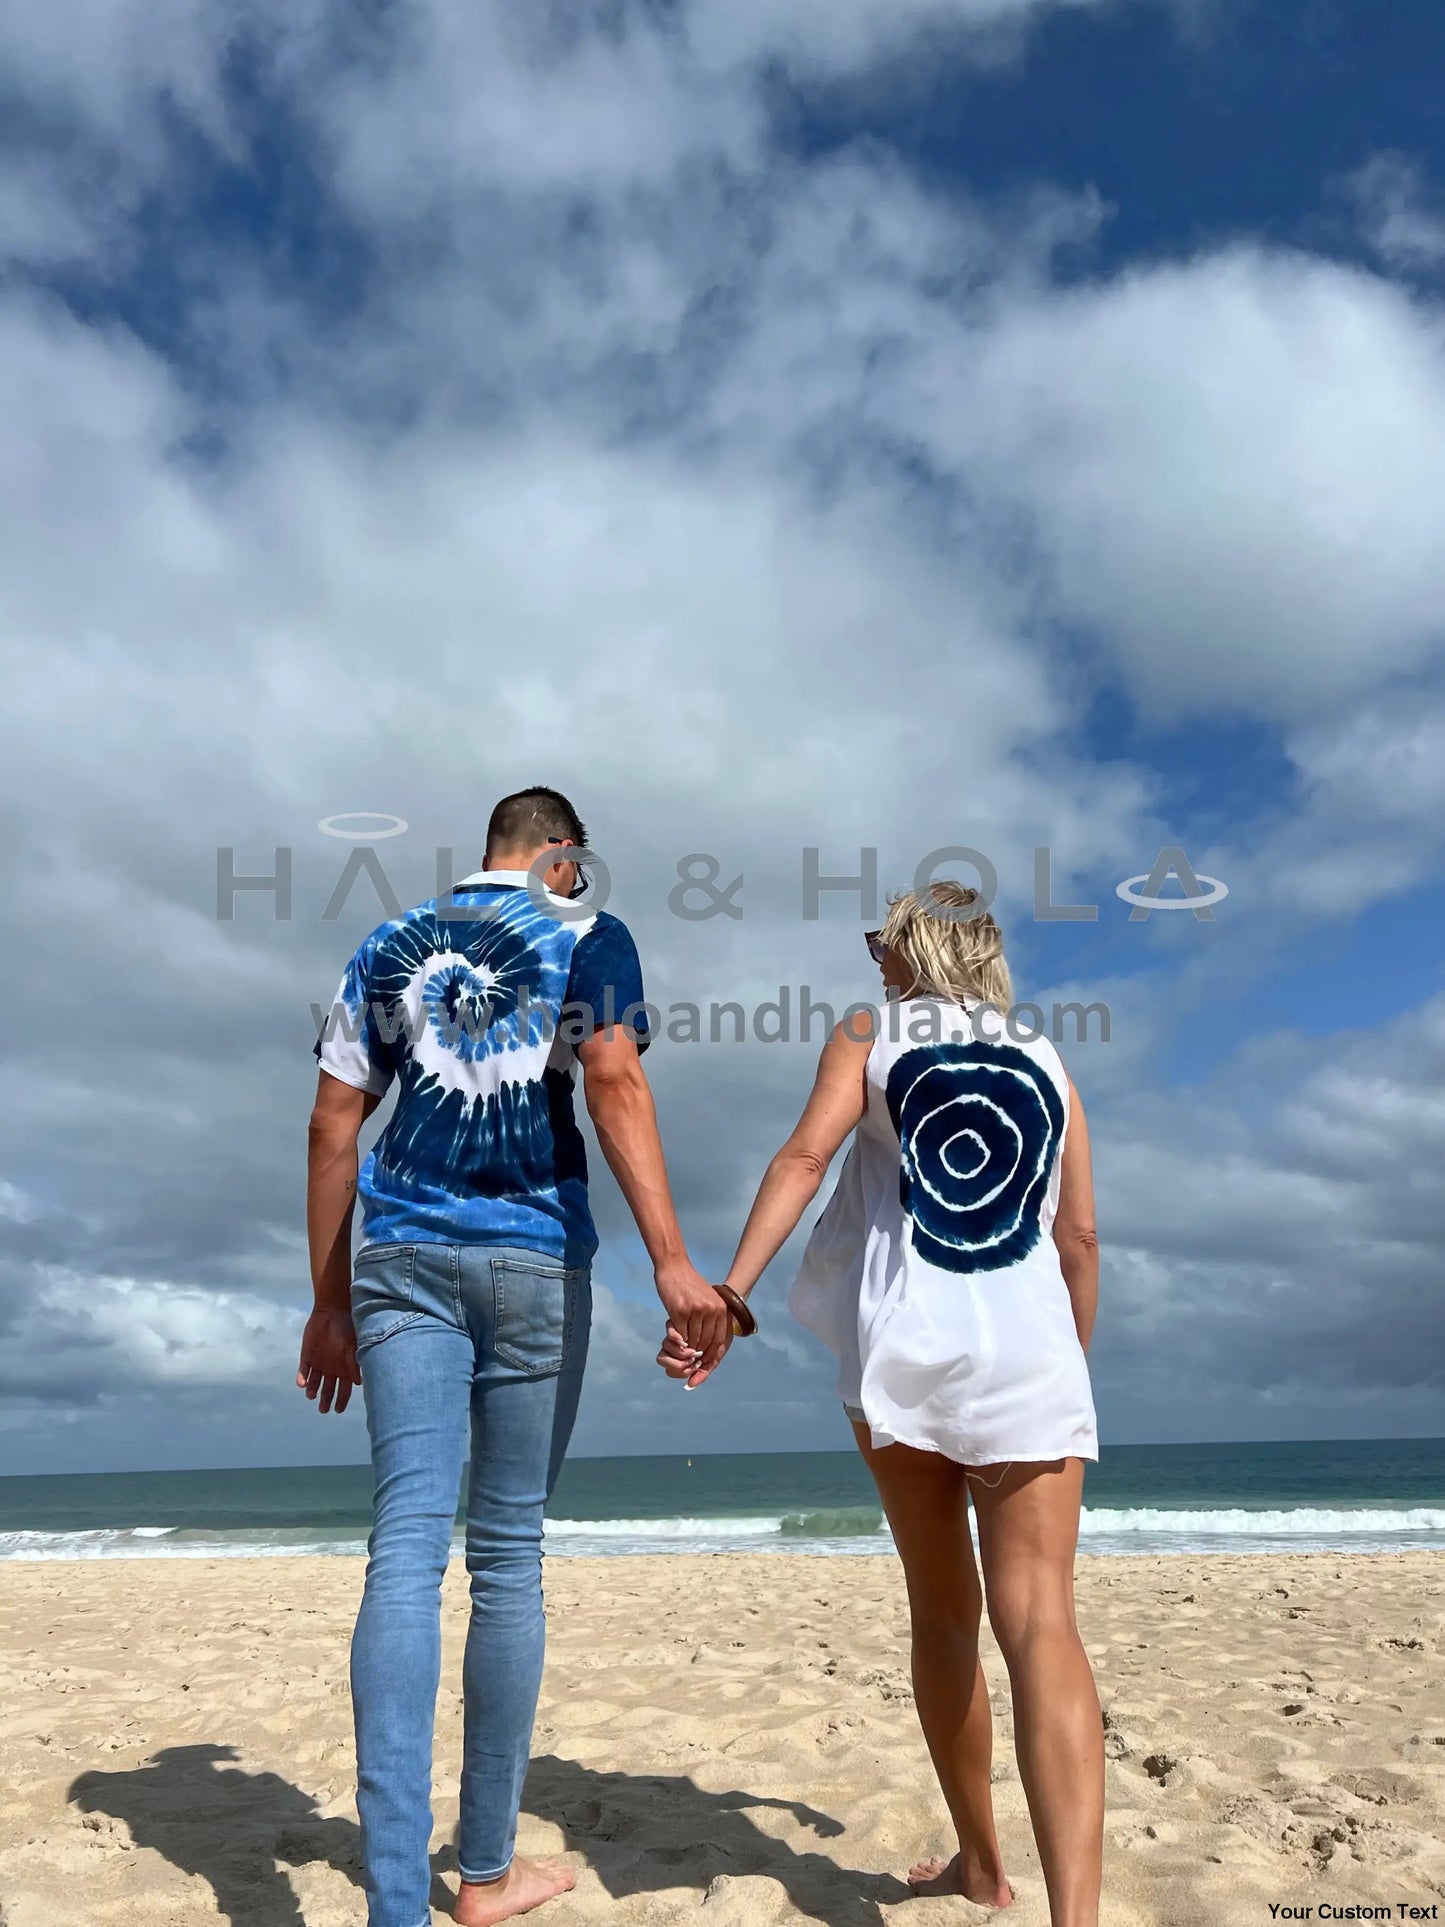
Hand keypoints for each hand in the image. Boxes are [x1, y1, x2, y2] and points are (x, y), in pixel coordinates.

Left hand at [296, 1307, 359, 1413]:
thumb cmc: (346, 1329)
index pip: (344, 1390)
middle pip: (328, 1389)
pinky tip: (302, 1384)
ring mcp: (318, 1364)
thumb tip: (359, 1383)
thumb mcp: (353, 1346)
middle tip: (323, 1410)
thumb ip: (354, 1364)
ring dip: (313, 1391)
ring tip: (312, 1396)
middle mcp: (332, 1369)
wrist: (331, 1312)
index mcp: (345, 1369)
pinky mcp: (306, 1357)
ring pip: (315, 1383)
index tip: (338, 1410)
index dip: (342, 1400)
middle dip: (326, 1400)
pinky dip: (302, 1379)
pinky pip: (303, 1372)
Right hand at [653, 1260, 729, 1381]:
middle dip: (698, 1354)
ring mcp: (696, 1311)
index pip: (719, 1339)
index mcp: (721, 1308)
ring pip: (693, 1340)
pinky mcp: (680, 1311)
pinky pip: (681, 1334)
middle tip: (690, 1361)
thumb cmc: (689, 1284)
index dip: (712, 1354)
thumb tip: (709, 1341)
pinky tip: (676, 1340)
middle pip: (706, 1342)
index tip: (704, 1363)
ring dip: (687, 1348)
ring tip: (682, 1351)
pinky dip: (678, 1341)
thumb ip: (711, 1317)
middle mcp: (711, 1310)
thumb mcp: (708, 1298)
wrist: (674, 1267)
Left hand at [656, 1320, 729, 1388]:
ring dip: (680, 1354)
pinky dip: (677, 1340)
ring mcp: (674, 1333)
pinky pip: (670, 1335)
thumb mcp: (715, 1354)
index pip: (669, 1370)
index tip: (696, 1366)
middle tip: (694, 1360)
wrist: (725, 1314)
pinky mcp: (676, 1320)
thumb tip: (689, 1385)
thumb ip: (704, 1370)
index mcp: (679, 1357)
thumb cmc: (721, 1336)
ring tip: (694, 1351)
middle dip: (680, 1365)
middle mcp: (673, 1346)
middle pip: (662, 1359)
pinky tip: (688, 1341)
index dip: (679, 1371)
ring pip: (665, 1347)